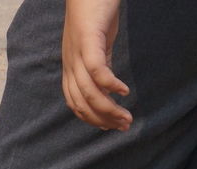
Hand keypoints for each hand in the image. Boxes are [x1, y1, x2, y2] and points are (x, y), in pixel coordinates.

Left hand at [61, 0, 131, 130]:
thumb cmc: (94, 12)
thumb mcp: (97, 43)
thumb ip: (100, 63)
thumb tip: (108, 85)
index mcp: (70, 67)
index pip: (75, 103)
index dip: (92, 119)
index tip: (110, 127)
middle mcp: (70, 63)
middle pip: (82, 103)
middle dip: (103, 120)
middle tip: (124, 126)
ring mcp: (77, 52)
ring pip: (89, 92)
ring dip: (108, 109)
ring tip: (126, 117)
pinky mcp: (89, 40)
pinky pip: (96, 70)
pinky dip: (110, 85)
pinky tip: (124, 91)